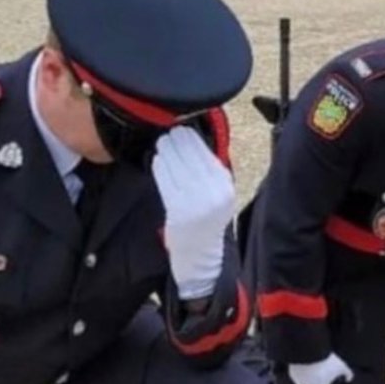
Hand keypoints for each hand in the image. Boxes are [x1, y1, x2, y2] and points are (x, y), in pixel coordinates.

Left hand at [151, 125, 234, 300]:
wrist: (201, 253)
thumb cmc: (207, 218)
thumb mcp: (219, 192)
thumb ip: (210, 168)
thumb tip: (192, 133)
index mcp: (225, 185)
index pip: (205, 150)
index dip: (190, 136)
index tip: (180, 130)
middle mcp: (214, 192)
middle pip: (189, 152)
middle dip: (176, 140)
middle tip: (168, 135)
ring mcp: (195, 200)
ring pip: (175, 161)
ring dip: (166, 150)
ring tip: (162, 145)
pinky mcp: (178, 208)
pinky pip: (164, 176)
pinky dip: (160, 165)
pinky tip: (158, 161)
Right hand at [288, 353, 353, 383]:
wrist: (309, 349)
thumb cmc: (327, 360)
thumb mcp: (342, 366)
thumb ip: (348, 374)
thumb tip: (349, 379)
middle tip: (321, 379)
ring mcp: (299, 382)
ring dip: (308, 380)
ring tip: (314, 370)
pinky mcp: (292, 373)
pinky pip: (298, 376)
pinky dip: (302, 372)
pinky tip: (307, 365)